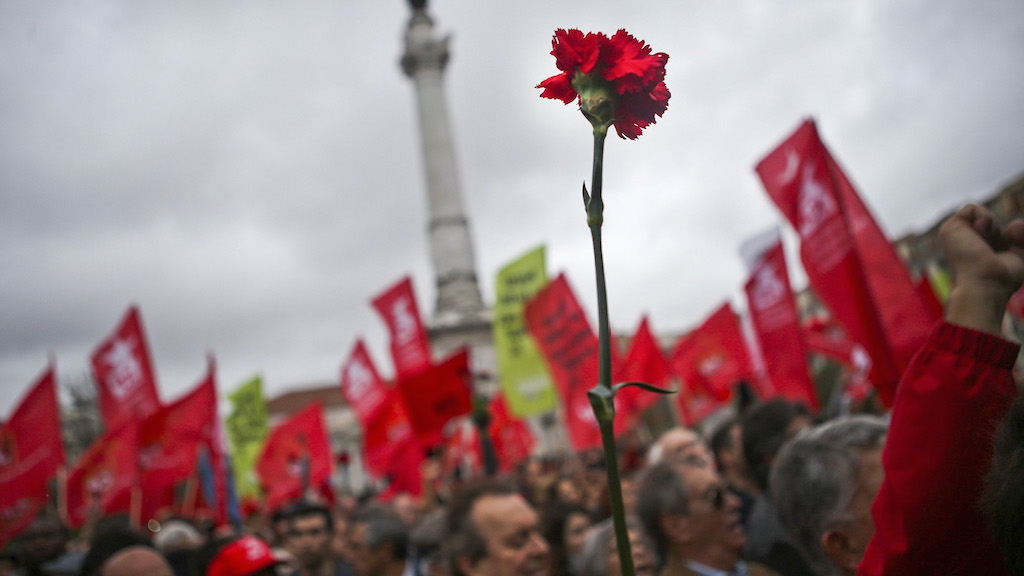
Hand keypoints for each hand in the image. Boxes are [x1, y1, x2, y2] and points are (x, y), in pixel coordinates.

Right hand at [939, 204, 1023, 334]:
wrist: (984, 285)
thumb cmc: (1001, 280)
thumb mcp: (1020, 256)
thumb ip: (1020, 237)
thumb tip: (1012, 225)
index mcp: (975, 252)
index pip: (995, 233)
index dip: (1007, 240)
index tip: (1005, 254)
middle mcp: (962, 244)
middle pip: (991, 223)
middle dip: (1000, 234)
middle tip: (993, 252)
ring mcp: (954, 237)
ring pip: (981, 215)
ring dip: (992, 227)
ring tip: (983, 245)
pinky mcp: (949, 229)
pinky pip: (971, 208)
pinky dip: (984, 218)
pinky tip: (979, 233)